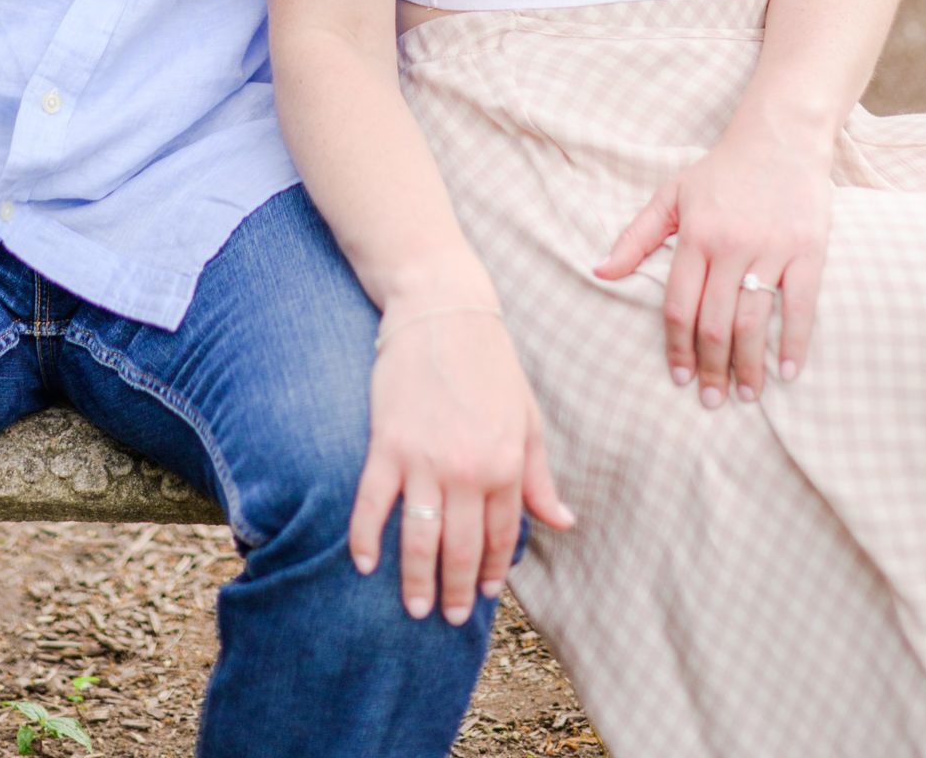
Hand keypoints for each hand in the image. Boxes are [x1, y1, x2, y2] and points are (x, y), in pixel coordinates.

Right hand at [349, 306, 573, 625]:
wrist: (444, 309)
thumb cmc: (490, 363)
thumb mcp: (526, 418)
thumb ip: (539, 477)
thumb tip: (563, 523)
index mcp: (506, 464)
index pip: (500, 538)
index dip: (489, 572)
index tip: (480, 596)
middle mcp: (469, 470)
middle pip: (459, 549)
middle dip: (453, 591)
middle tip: (444, 617)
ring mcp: (425, 459)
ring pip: (419, 539)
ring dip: (415, 580)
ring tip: (413, 607)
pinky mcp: (388, 443)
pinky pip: (373, 503)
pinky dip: (365, 537)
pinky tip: (362, 563)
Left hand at [595, 127, 831, 405]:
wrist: (780, 137)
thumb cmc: (722, 171)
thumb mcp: (671, 195)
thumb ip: (636, 236)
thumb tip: (599, 271)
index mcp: (695, 236)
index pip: (679, 305)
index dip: (677, 347)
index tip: (679, 378)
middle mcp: (731, 246)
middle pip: (715, 323)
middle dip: (711, 368)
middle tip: (711, 402)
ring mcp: (771, 250)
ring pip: (755, 322)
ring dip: (748, 367)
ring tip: (744, 396)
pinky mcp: (808, 250)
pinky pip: (802, 307)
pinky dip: (795, 343)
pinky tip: (787, 372)